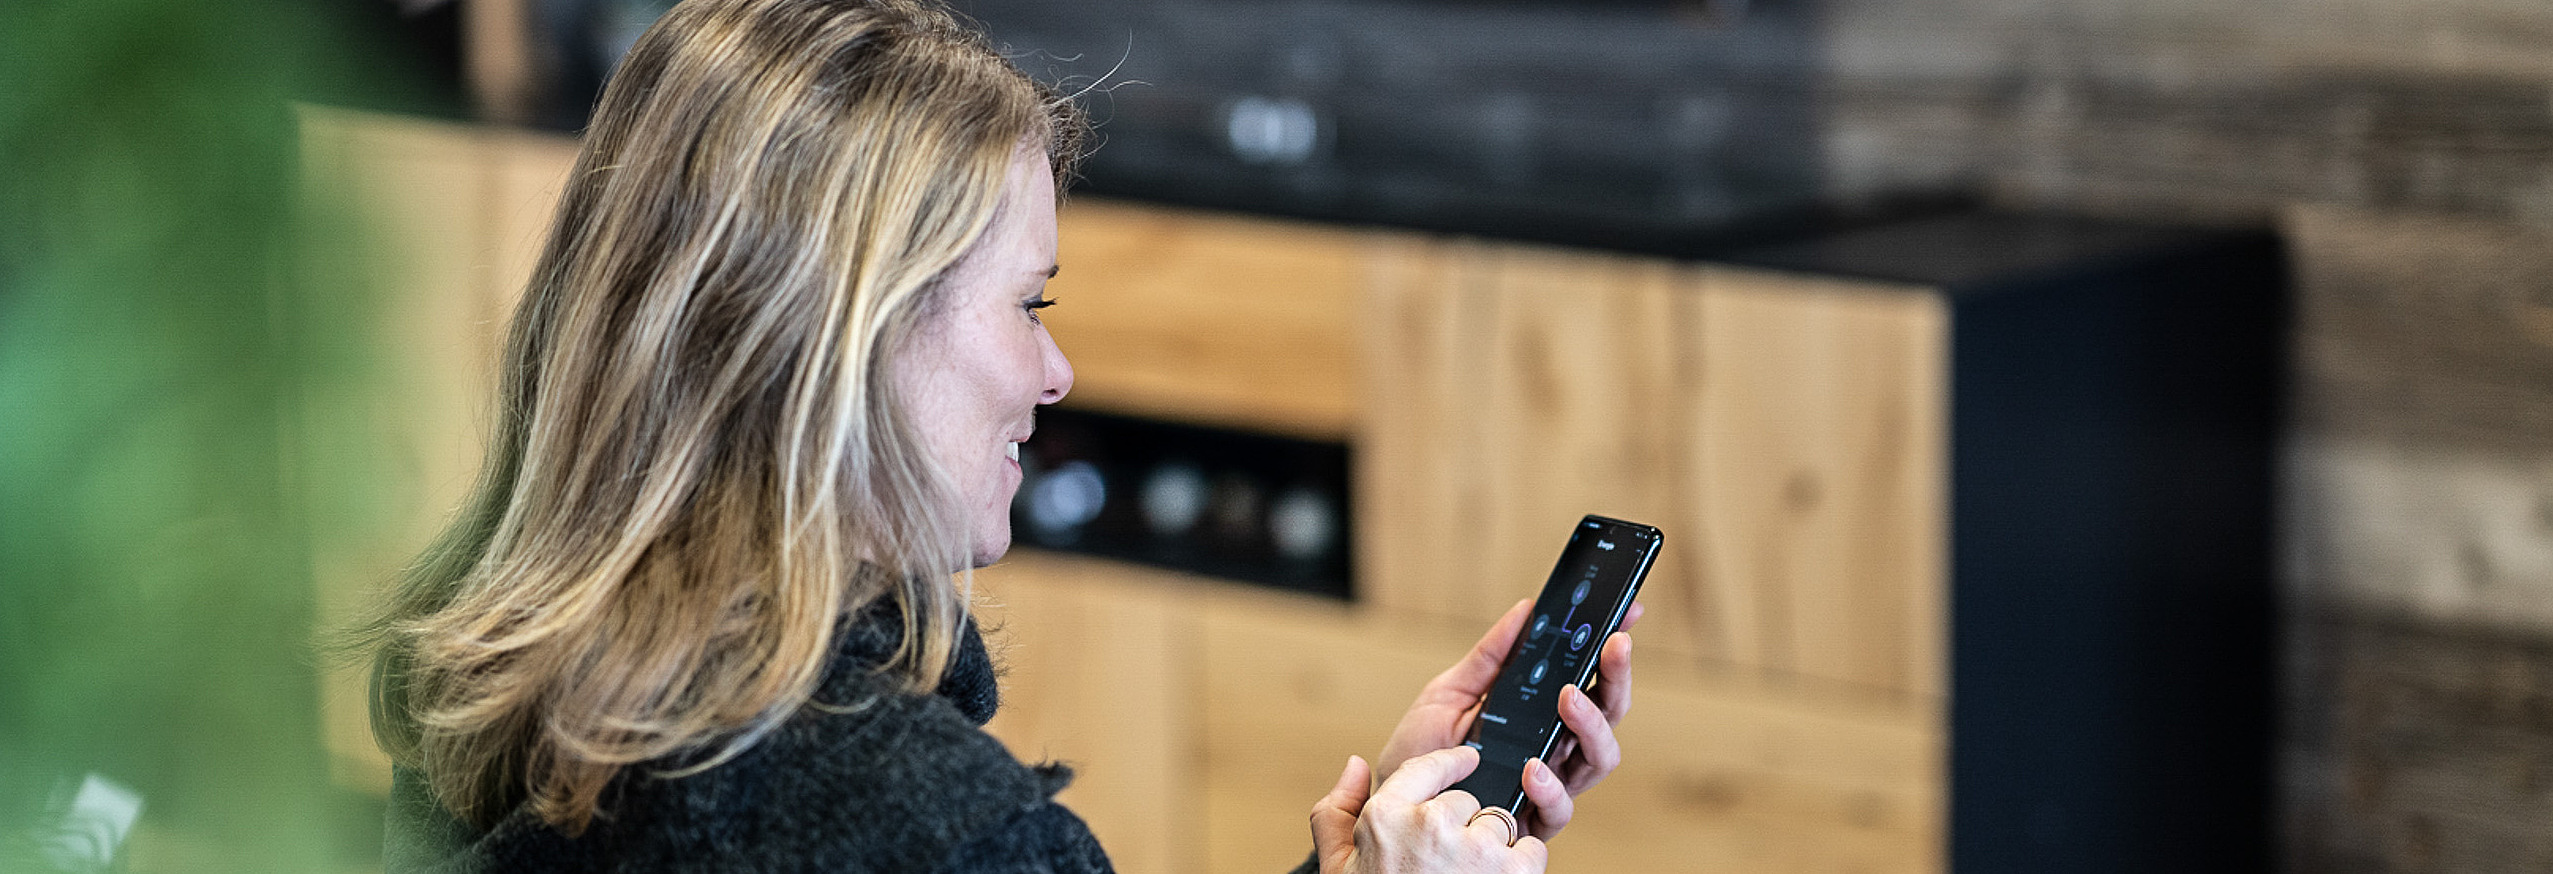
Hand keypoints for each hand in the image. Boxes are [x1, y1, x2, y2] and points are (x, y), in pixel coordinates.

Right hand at [1310, 747, 1545, 873]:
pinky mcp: (1510, 871)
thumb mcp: (1339, 868)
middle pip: (1467, 802)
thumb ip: (1337, 812)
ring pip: (1499, 825)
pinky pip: (1530, 848)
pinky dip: (1521, 867)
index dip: (1451, 763)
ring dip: (1493, 851)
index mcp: (1384, 818)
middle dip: (1465, 828)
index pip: (1426, 768)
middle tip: (1449, 867)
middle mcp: (1428, 826)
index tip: (1467, 761)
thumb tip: (1355, 765)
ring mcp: (1472, 848)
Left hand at [1374, 598, 1640, 838]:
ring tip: (1568, 698)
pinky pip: (1559, 809)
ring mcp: (1548, 784)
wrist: (1391, 797)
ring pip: (1600, 758)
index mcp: (1542, 714)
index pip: (1590, 679)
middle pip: (1608, 714)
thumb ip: (1490, 657)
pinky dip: (1552, 788)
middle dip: (1616, 677)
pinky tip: (1534, 769)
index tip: (1626, 615)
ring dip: (1592, 724)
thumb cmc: (1423, 750)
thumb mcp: (1450, 692)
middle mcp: (1554, 747)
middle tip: (1609, 646)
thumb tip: (1525, 610)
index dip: (1612, 651)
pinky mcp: (1530, 820)